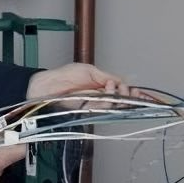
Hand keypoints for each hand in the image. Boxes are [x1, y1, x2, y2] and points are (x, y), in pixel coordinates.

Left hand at [26, 62, 140, 100]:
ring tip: (114, 86)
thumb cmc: (65, 75)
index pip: (120, 92)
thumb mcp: (90, 70)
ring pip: (113, 107)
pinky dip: (108, 101)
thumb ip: (106, 77)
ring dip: (118, 97)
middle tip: (128, 90)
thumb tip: (122, 81)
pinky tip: (108, 90)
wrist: (49, 84)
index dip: (129, 92)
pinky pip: (102, 109)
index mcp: (102, 87)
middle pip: (120, 102)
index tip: (135, 89)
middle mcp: (100, 98)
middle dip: (127, 97)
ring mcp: (94, 106)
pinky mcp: (87, 112)